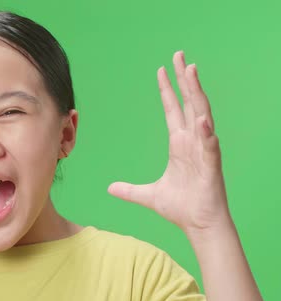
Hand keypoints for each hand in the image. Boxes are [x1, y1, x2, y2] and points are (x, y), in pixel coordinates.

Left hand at [108, 51, 231, 233]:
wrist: (198, 224)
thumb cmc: (180, 207)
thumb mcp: (148, 195)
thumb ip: (129, 190)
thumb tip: (109, 188)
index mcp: (179, 144)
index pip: (173, 109)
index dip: (168, 89)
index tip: (163, 69)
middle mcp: (192, 142)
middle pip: (189, 103)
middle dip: (184, 79)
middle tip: (179, 55)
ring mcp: (203, 151)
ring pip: (201, 114)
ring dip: (197, 93)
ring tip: (192, 70)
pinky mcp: (211, 166)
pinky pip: (210, 145)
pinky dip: (206, 133)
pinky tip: (202, 119)